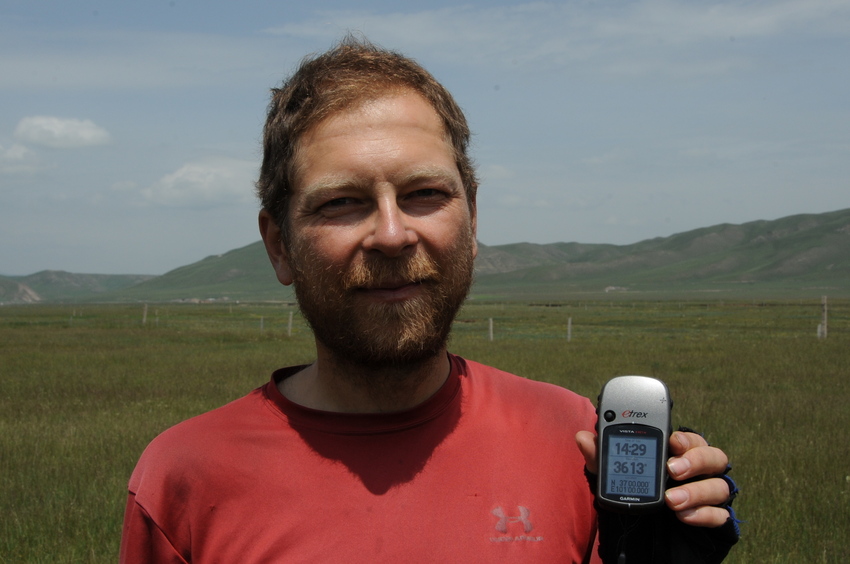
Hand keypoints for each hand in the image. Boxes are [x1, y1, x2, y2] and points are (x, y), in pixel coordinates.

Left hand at [575, 430, 731, 526]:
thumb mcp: (611, 482)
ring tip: (672, 501)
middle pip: (714, 456)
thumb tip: (583, 437)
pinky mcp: (715, 522)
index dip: (685, 438)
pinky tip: (684, 517)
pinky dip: (704, 515)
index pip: (690, 439)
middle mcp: (696, 475)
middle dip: (695, 460)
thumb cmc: (632, 507)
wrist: (640, 549)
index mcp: (675, 458)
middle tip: (673, 470)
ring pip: (720, 485)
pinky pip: (721, 515)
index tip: (672, 440)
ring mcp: (707, 497)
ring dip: (697, 491)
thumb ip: (600, 460)